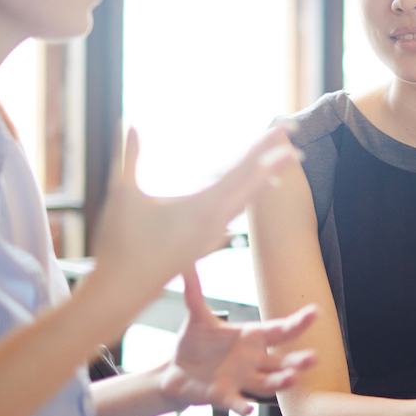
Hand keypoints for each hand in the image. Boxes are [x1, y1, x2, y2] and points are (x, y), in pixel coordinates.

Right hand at [92, 127, 297, 304]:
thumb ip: (129, 156)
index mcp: (202, 207)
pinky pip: (234, 214)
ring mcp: (211, 235)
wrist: (122, 293)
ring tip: (281, 163)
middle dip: (275, 159)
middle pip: (253, 183)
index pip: (242, 170)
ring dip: (264, 178)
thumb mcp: (123, 194)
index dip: (263, 148)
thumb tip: (128, 122)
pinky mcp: (203, 243)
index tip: (284, 130)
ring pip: (245, 200)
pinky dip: (247, 197)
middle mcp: (215, 221)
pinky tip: (250, 193)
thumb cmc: (120, 245)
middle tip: (295, 138)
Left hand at [159, 271, 317, 415]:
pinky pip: (237, 402)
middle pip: (282, 361)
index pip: (279, 330)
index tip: (315, 312)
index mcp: (251, 337)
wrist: (176, 370)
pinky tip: (249, 411)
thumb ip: (194, 292)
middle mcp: (252, 360)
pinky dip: (243, 407)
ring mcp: (241, 379)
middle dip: (298, 360)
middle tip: (314, 357)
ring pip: (267, 383)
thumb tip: (186, 262)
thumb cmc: (194, 342)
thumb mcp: (196, 316)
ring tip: (292, 378)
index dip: (298, 322)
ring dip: (280, 382)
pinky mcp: (224, 396)